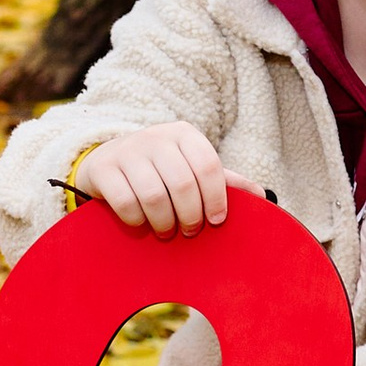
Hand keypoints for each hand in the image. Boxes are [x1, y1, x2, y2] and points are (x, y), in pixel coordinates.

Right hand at [76, 121, 228, 237]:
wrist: (107, 159)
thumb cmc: (160, 168)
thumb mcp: (190, 166)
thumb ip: (223, 180)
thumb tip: (262, 196)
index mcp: (184, 134)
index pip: (208, 165)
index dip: (216, 198)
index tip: (216, 221)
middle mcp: (156, 137)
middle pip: (183, 184)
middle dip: (190, 215)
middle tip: (190, 231)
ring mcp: (127, 151)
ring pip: (154, 196)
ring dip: (164, 222)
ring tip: (167, 231)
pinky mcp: (103, 169)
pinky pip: (125, 202)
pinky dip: (136, 220)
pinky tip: (141, 223)